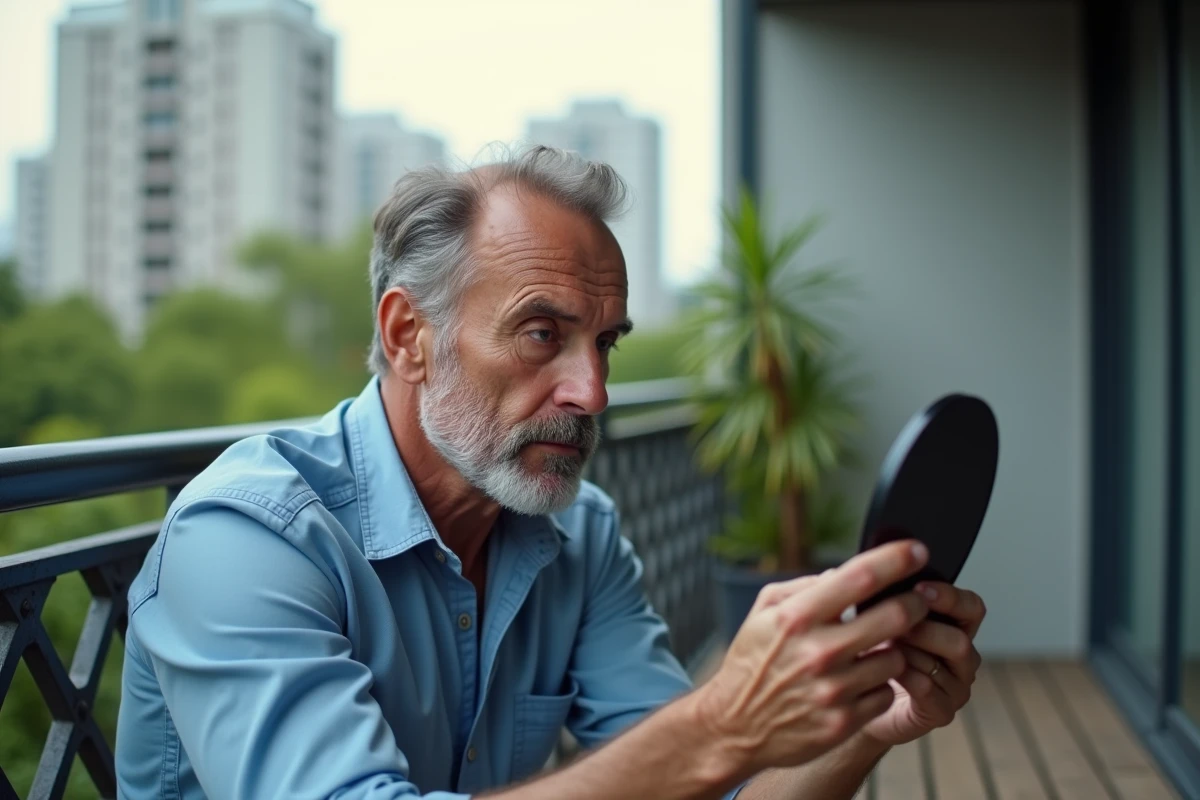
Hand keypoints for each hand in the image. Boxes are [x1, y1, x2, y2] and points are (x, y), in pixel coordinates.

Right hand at [693, 541, 929, 777]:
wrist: (734, 726)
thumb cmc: (751, 663)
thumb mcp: (762, 614)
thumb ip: (801, 587)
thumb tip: (841, 574)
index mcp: (796, 617)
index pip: (860, 577)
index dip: (896, 559)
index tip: (917, 551)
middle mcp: (818, 651)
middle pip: (895, 616)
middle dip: (915, 603)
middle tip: (917, 601)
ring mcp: (834, 689)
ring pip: (897, 658)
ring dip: (893, 650)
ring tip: (874, 650)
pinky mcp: (844, 722)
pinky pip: (886, 693)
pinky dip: (880, 685)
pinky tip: (861, 682)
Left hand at [861, 582, 986, 745]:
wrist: (859, 698)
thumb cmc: (872, 652)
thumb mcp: (878, 618)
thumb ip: (884, 597)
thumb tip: (872, 570)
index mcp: (955, 628)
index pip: (972, 607)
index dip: (950, 597)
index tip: (919, 588)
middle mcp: (962, 658)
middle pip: (960, 640)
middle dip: (923, 629)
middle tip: (891, 625)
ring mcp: (956, 687)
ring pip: (942, 665)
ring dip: (909, 652)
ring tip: (881, 646)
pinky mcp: (941, 712)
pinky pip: (929, 690)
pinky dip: (905, 676)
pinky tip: (884, 669)